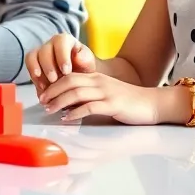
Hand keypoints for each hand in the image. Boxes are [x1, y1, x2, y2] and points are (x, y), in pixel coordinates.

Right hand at [25, 34, 96, 96]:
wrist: (77, 79)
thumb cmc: (83, 69)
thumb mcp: (89, 65)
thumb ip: (86, 60)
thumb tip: (77, 56)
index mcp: (66, 41)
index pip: (61, 42)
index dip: (62, 56)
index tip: (66, 71)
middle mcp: (51, 43)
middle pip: (45, 50)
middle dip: (49, 67)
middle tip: (54, 80)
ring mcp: (40, 51)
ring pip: (33, 56)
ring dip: (39, 71)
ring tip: (47, 86)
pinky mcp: (33, 61)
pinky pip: (28, 63)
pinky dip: (33, 75)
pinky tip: (41, 87)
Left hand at [39, 72, 158, 124]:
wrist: (152, 104)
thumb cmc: (127, 102)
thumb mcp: (105, 94)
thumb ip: (88, 96)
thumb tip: (66, 105)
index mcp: (96, 78)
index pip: (69, 76)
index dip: (53, 85)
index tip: (43, 95)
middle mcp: (99, 82)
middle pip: (69, 82)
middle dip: (52, 92)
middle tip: (42, 103)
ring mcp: (106, 92)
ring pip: (76, 93)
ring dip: (60, 102)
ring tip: (50, 110)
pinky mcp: (114, 104)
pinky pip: (90, 107)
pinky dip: (76, 112)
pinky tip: (67, 118)